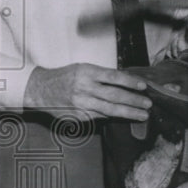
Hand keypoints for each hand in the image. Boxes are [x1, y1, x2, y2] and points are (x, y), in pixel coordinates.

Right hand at [24, 63, 149, 120]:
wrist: (39, 89)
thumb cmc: (65, 77)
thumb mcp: (83, 69)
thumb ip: (102, 76)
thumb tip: (126, 82)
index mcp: (87, 73)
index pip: (113, 77)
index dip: (130, 82)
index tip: (143, 86)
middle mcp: (84, 88)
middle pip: (114, 95)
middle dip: (133, 101)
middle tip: (148, 104)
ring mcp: (81, 104)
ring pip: (108, 110)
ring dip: (128, 113)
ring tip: (143, 115)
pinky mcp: (78, 116)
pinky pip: (99, 117)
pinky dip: (113, 117)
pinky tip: (125, 118)